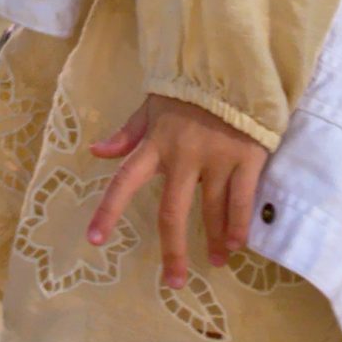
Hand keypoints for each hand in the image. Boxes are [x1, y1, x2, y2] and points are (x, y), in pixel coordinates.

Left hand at [85, 95, 267, 287]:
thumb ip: (128, 133)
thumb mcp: (153, 104)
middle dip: (173, 250)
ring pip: (211, 209)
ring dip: (214, 240)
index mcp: (156, 143)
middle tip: (173, 281)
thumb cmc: (191, 86)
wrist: (234, 60)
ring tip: (217, 261)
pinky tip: (238, 243)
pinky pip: (241, 198)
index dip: (109, 211)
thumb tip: (95, 151)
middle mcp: (183, 155)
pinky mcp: (247, 155)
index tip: (95, 240)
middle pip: (171, 212)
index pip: (125, 180)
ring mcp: (216, 157)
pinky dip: (238, 224)